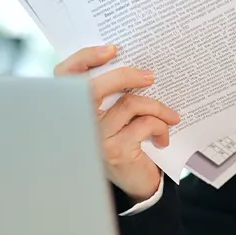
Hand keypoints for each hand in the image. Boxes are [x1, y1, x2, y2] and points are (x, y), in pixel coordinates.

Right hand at [54, 45, 180, 201]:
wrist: (135, 184)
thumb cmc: (125, 144)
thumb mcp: (115, 119)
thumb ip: (114, 96)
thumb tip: (135, 67)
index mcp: (75, 110)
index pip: (65, 76)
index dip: (84, 58)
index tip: (111, 49)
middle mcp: (79, 124)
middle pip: (94, 87)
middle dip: (125, 76)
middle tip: (150, 76)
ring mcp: (96, 138)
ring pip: (129, 104)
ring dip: (157, 107)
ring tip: (170, 116)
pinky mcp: (116, 150)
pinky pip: (145, 124)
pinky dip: (160, 127)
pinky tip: (163, 138)